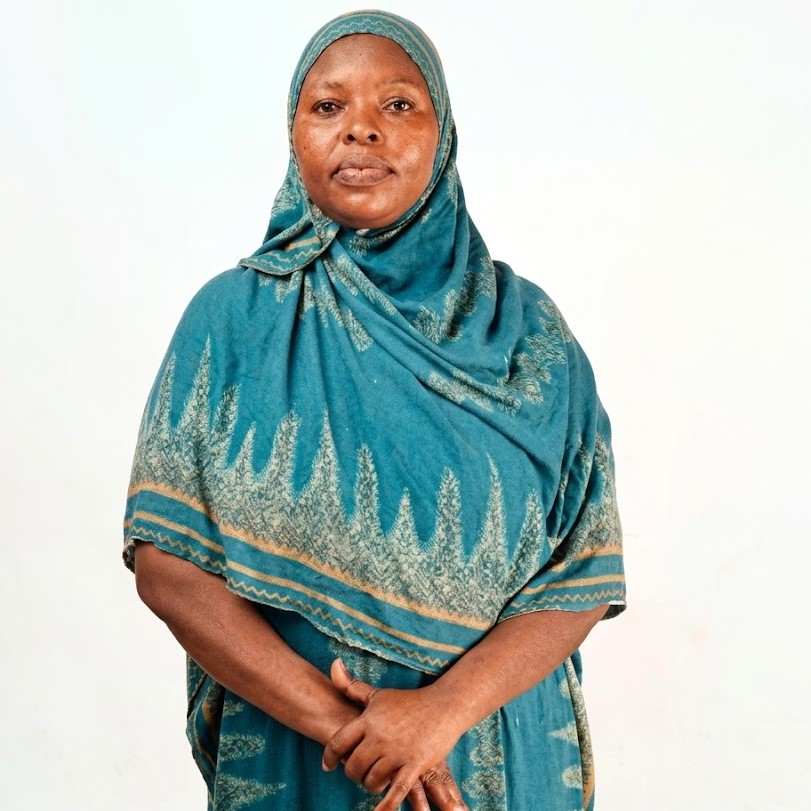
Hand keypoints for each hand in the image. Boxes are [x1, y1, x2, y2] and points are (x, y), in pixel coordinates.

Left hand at [323, 659, 467, 810]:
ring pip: (371, 780)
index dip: (329, 757)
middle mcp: (379, 737)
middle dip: (352, 773)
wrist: (444, 706)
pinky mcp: (414, 765)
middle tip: (359, 771)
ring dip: (370, 783)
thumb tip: (333, 664)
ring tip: (376, 778)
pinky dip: (385, 807)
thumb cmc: (408, 701)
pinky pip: (395, 792)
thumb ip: (351, 685)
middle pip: (352, 766)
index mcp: (368, 720)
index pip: (338, 742)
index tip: (327, 766)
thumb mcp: (378, 694)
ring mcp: (397, 752)